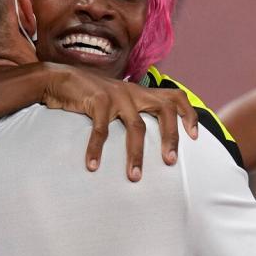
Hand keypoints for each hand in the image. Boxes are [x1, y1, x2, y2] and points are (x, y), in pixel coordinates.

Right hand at [42, 66, 198, 181]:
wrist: (59, 78)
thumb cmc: (88, 95)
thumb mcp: (116, 99)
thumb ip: (132, 111)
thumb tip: (143, 136)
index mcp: (141, 92)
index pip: (175, 96)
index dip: (189, 115)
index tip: (195, 137)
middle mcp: (134, 92)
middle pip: (164, 111)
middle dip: (171, 137)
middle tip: (170, 162)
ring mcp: (117, 95)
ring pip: (136, 127)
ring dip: (136, 154)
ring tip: (134, 177)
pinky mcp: (98, 100)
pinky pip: (102, 130)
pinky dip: (96, 149)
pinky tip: (92, 166)